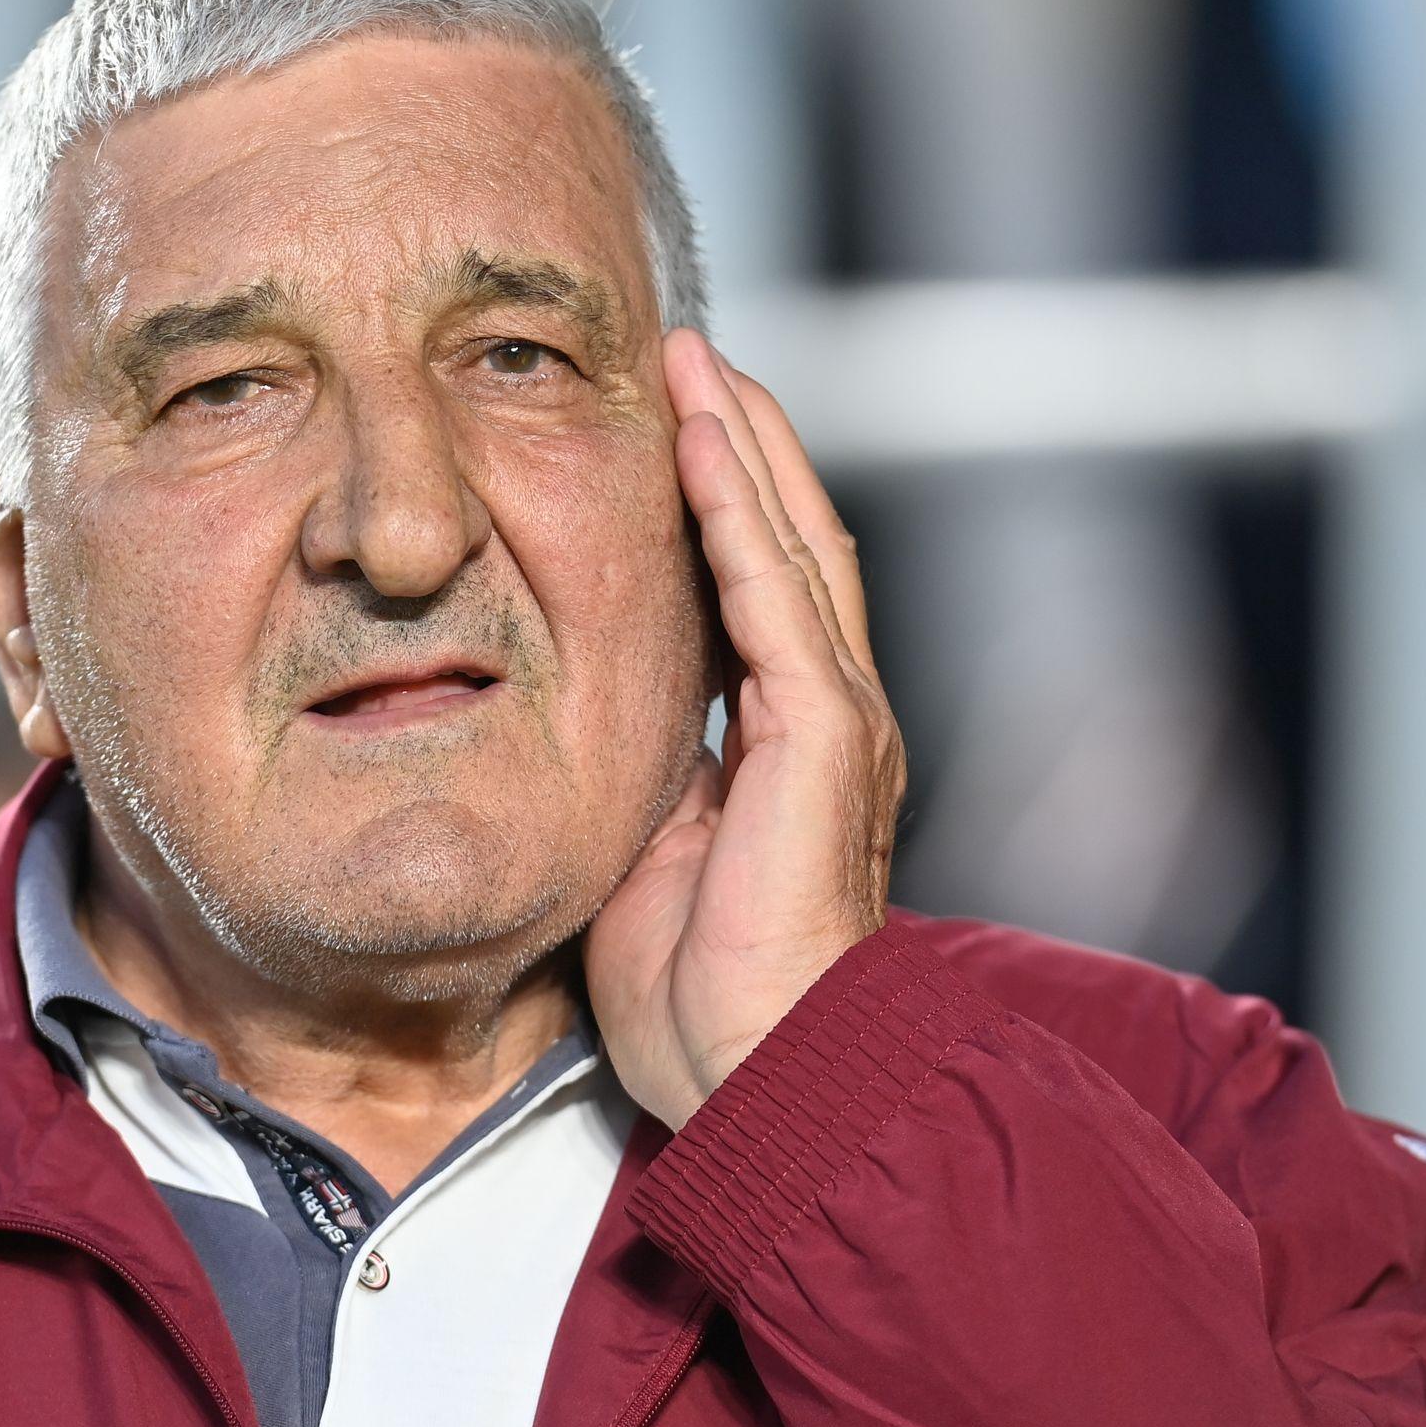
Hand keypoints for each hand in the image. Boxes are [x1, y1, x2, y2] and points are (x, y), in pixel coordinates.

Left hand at [586, 329, 906, 1127]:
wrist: (758, 1072)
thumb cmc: (701, 996)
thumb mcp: (650, 854)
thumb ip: (644, 778)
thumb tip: (590, 732)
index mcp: (788, 743)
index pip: (755, 591)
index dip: (717, 505)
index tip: (668, 428)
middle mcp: (828, 716)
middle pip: (786, 542)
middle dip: (738, 442)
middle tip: (686, 354)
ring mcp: (835, 720)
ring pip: (789, 545)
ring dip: (740, 445)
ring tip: (696, 361)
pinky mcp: (822, 734)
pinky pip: (776, 595)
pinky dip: (740, 511)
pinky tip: (705, 442)